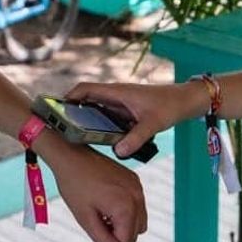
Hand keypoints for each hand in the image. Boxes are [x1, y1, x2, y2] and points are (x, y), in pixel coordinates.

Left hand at [36, 133, 146, 241]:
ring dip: (123, 223)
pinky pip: (137, 205)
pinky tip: (106, 199)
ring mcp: (137, 187)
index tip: (93, 224)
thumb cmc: (75, 188)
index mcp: (125, 208)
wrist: (72, 156)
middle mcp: (137, 197)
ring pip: (139, 221)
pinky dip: (126, 209)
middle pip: (135, 234)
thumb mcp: (86, 219)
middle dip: (118, 232)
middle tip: (96, 217)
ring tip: (102, 210)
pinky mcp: (135, 180)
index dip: (109, 240)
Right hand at [65, 81, 205, 157]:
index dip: (69, 97)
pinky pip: (106, 118)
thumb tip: (119, 152)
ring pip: (96, 110)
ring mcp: (120, 104)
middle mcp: (115, 96)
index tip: (56, 109)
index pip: (86, 89)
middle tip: (60, 128)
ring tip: (73, 137)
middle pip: (86, 100)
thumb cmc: (169, 106)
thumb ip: (136, 138)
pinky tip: (96, 141)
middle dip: (73, 112)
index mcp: (117, 92)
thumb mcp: (152, 123)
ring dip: (85, 120)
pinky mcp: (125, 112)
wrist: (184, 101)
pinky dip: (98, 127)